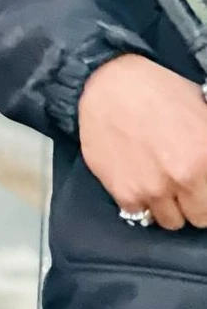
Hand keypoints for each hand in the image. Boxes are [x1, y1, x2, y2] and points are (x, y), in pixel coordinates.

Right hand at [78, 53, 206, 229]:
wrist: (111, 87)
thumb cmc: (159, 93)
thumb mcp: (203, 114)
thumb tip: (205, 173)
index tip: (202, 189)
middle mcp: (182, 178)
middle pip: (197, 217)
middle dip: (193, 204)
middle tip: (185, 189)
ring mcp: (150, 188)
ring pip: (168, 221)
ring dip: (167, 207)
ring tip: (160, 186)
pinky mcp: (122, 192)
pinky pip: (137, 213)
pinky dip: (139, 202)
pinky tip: (137, 181)